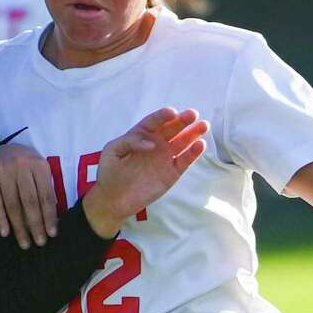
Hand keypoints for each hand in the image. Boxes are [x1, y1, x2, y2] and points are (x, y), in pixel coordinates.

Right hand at [0, 142, 57, 248]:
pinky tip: (5, 232)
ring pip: (13, 205)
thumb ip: (46, 190)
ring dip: (19, 227)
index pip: (46, 196)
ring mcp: (3, 172)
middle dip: (36, 225)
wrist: (4, 149)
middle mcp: (21, 167)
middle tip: (40, 242)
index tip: (52, 234)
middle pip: (30, 202)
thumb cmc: (27, 165)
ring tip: (25, 243)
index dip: (49, 216)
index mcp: (39, 165)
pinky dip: (0, 219)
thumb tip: (52, 221)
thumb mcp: (41, 171)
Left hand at [82, 107, 208, 239]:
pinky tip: (200, 145)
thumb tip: (151, 143)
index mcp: (140, 136)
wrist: (113, 200)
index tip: (172, 113)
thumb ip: (130, 141)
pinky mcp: (171, 173)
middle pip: (171, 129)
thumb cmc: (110, 173)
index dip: (163, 116)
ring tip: (203, 125)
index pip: (154, 122)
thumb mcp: (112, 151)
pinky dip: (193, 153)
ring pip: (182, 142)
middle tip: (193, 114)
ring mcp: (164, 158)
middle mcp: (155, 144)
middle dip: (182, 121)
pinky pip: (184, 161)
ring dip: (193, 133)